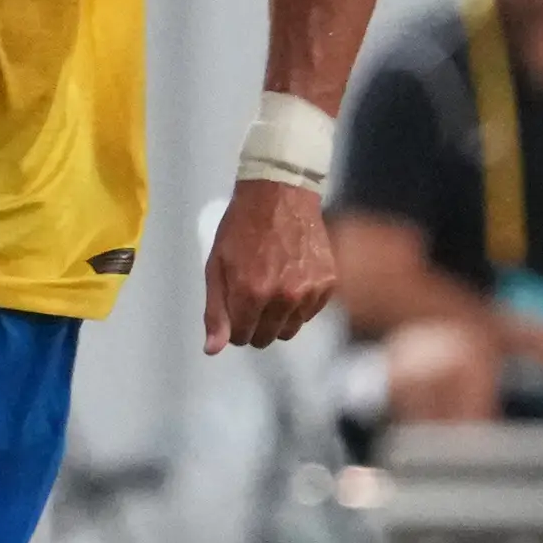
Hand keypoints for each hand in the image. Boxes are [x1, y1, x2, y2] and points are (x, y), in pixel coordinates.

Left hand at [204, 177, 335, 353]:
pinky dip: (299, 304)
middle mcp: (284, 297)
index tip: (235, 306)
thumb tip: (213, 350)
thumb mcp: (216, 266)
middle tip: (252, 297)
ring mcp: (310, 291)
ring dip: (278, 317)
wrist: (280, 193)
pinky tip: (291, 278)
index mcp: (251, 293)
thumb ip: (215, 311)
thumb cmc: (241, 227)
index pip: (241, 337)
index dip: (234, 325)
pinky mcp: (329, 283)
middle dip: (255, 324)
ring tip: (272, 286)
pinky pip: (310, 313)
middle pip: (267, 338)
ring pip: (291, 329)